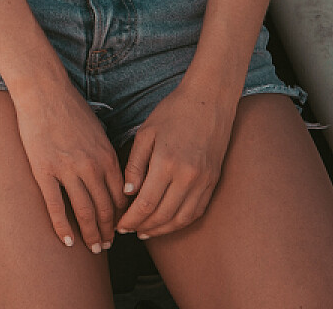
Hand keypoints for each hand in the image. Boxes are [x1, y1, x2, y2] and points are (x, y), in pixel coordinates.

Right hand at [11, 80, 124, 253]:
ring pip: (84, 211)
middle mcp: (91, 166)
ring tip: (93, 248)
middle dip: (109, 231)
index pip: (121, 197)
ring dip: (91, 234)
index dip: (122, 217)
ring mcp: (67, 170)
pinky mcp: (44, 170)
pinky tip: (67, 241)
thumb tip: (110, 176)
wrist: (43, 91)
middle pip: (105, 208)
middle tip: (107, 245)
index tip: (120, 229)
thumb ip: (105, 155)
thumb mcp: (98, 130)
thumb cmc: (70, 107)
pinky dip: (63, 227)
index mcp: (106, 157)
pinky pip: (55, 206)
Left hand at [116, 78, 238, 238]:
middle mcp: (187, 177)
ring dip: (162, 229)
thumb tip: (128, 193)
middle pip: (162, 215)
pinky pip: (197, 211)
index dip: (130, 219)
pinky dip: (181, 222)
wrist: (209, 101)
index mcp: (166, 163)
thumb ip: (135, 164)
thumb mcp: (146, 133)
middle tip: (127, 231)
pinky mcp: (213, 182)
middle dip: (142, 227)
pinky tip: (168, 223)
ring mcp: (204, 182)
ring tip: (145, 232)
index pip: (145, 204)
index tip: (119, 224)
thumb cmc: (172, 113)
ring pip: (181, 218)